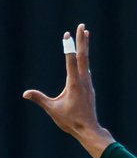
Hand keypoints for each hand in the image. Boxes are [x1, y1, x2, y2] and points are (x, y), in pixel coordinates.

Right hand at [22, 23, 114, 157]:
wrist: (89, 131)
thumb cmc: (71, 121)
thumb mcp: (53, 110)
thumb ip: (40, 99)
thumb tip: (25, 94)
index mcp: (74, 84)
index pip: (71, 61)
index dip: (69, 47)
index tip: (67, 34)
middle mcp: (83, 81)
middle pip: (83, 57)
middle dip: (82, 41)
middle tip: (83, 26)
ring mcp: (88, 84)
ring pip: (86, 62)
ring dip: (85, 47)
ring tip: (85, 35)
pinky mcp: (89, 88)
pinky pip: (86, 70)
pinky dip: (84, 60)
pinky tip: (83, 57)